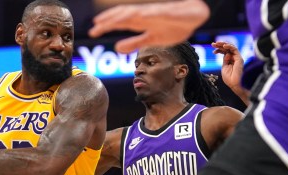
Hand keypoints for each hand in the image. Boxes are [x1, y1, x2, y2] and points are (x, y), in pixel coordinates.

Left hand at [89, 0, 209, 53]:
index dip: (105, 25)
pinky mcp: (166, 12)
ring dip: (121, 16)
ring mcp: (154, 12)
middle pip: (122, 15)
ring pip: (134, 12)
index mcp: (140, 21)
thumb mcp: (151, 39)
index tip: (93, 32)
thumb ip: (134, 43)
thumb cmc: (173, 26)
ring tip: (110, 21)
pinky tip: (136, 16)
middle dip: (108, 20)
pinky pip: (154, 12)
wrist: (194, 16)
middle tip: (94, 28)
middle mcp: (144, 14)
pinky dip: (144, 14)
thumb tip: (117, 49)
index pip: (119, 22)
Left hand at [212, 41, 243, 89]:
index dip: (218, 50)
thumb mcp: (224, 68)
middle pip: (227, 49)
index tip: (213, 51)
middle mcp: (234, 58)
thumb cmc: (229, 78)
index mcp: (230, 60)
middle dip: (219, 45)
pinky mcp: (239, 58)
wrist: (234, 84)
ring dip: (223, 44)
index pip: (224, 52)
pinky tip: (224, 46)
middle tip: (213, 44)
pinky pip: (234, 49)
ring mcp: (237, 58)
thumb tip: (225, 54)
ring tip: (217, 43)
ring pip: (231, 47)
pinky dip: (229, 46)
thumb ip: (225, 60)